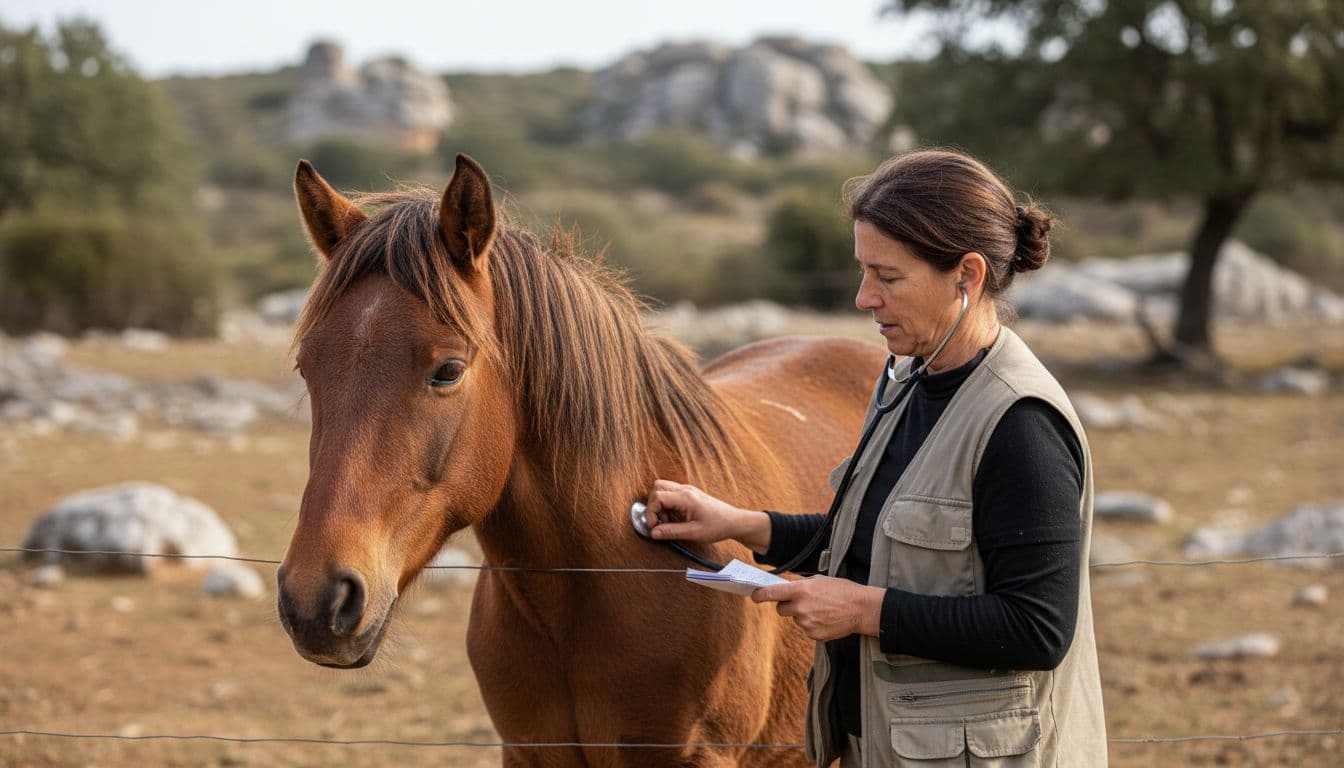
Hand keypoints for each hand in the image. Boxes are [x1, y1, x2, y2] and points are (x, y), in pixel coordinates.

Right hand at [644, 479, 768, 550]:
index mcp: (685, 497)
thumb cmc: (717, 526)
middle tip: (660, 522)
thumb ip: (671, 532)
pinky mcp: (689, 494)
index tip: (654, 526)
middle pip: (657, 487)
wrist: (734, 521)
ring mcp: (687, 490)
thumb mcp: (694, 533)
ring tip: (669, 521)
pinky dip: (667, 505)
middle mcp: (685, 490)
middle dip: (653, 505)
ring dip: (660, 505)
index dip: (651, 512)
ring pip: (663, 488)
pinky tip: (675, 518)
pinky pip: (671, 494)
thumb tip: (653, 532)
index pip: (657, 496)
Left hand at [751, 576, 885, 641]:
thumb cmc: (842, 590)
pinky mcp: (814, 635)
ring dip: (803, 615)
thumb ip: (800, 586)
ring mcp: (806, 623)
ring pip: (796, 620)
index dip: (760, 595)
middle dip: (788, 606)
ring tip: (822, 610)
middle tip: (803, 602)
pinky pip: (806, 629)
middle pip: (781, 610)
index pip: (772, 593)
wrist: (861, 608)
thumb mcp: (819, 581)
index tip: (754, 596)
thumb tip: (786, 590)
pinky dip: (813, 625)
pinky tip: (826, 619)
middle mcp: (800, 607)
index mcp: (800, 590)